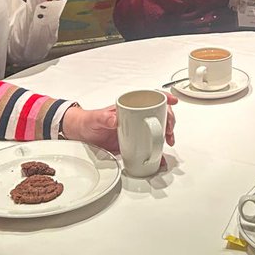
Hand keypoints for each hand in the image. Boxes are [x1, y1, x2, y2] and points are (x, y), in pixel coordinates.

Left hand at [62, 94, 178, 151]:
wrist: (82, 135)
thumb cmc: (89, 121)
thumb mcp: (95, 118)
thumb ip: (103, 118)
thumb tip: (114, 119)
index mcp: (129, 106)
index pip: (150, 97)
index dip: (164, 97)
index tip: (172, 101)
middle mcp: (136, 116)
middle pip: (159, 113)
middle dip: (169, 120)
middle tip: (169, 129)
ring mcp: (137, 129)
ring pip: (157, 129)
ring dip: (166, 135)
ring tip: (168, 142)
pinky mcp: (135, 142)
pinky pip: (149, 145)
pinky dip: (157, 151)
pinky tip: (160, 157)